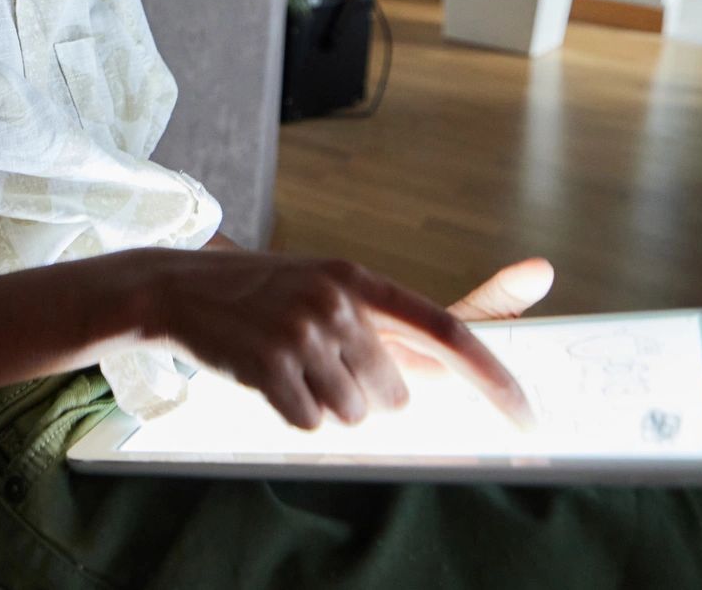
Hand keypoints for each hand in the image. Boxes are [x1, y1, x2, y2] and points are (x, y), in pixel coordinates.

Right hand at [139, 250, 534, 431]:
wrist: (175, 287)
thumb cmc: (256, 296)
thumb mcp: (320, 293)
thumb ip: (376, 330)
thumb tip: (431, 381)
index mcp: (358, 279)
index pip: (446, 329)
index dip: (491, 374)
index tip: (526, 413)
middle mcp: (338, 300)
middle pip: (395, 392)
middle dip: (367, 397)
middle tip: (317, 366)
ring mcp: (304, 330)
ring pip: (353, 413)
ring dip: (323, 404)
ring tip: (285, 366)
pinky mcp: (271, 363)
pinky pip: (310, 422)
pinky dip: (292, 413)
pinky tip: (265, 379)